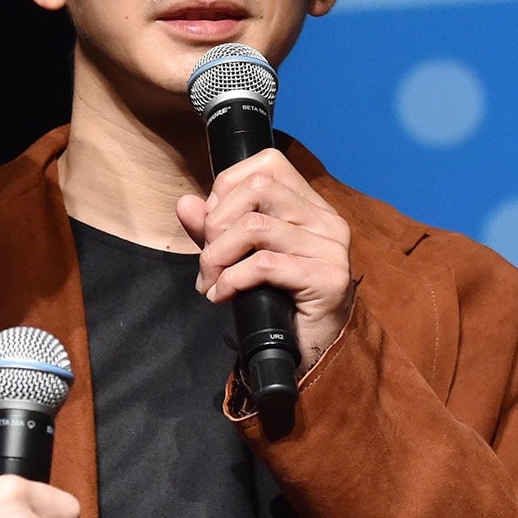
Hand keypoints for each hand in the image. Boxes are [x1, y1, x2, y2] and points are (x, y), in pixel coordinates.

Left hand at [176, 147, 355, 375]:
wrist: (314, 353)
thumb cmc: (278, 302)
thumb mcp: (238, 258)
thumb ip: (214, 229)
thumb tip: (185, 203)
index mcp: (309, 206)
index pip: (268, 163)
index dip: (228, 186)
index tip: (213, 225)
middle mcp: (326, 219)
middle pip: (258, 187)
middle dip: (217, 222)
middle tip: (208, 259)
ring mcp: (331, 247)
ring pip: (255, 226)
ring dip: (218, 256)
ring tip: (210, 282)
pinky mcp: (328, 278)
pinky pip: (264, 264)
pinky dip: (232, 280)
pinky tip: (223, 296)